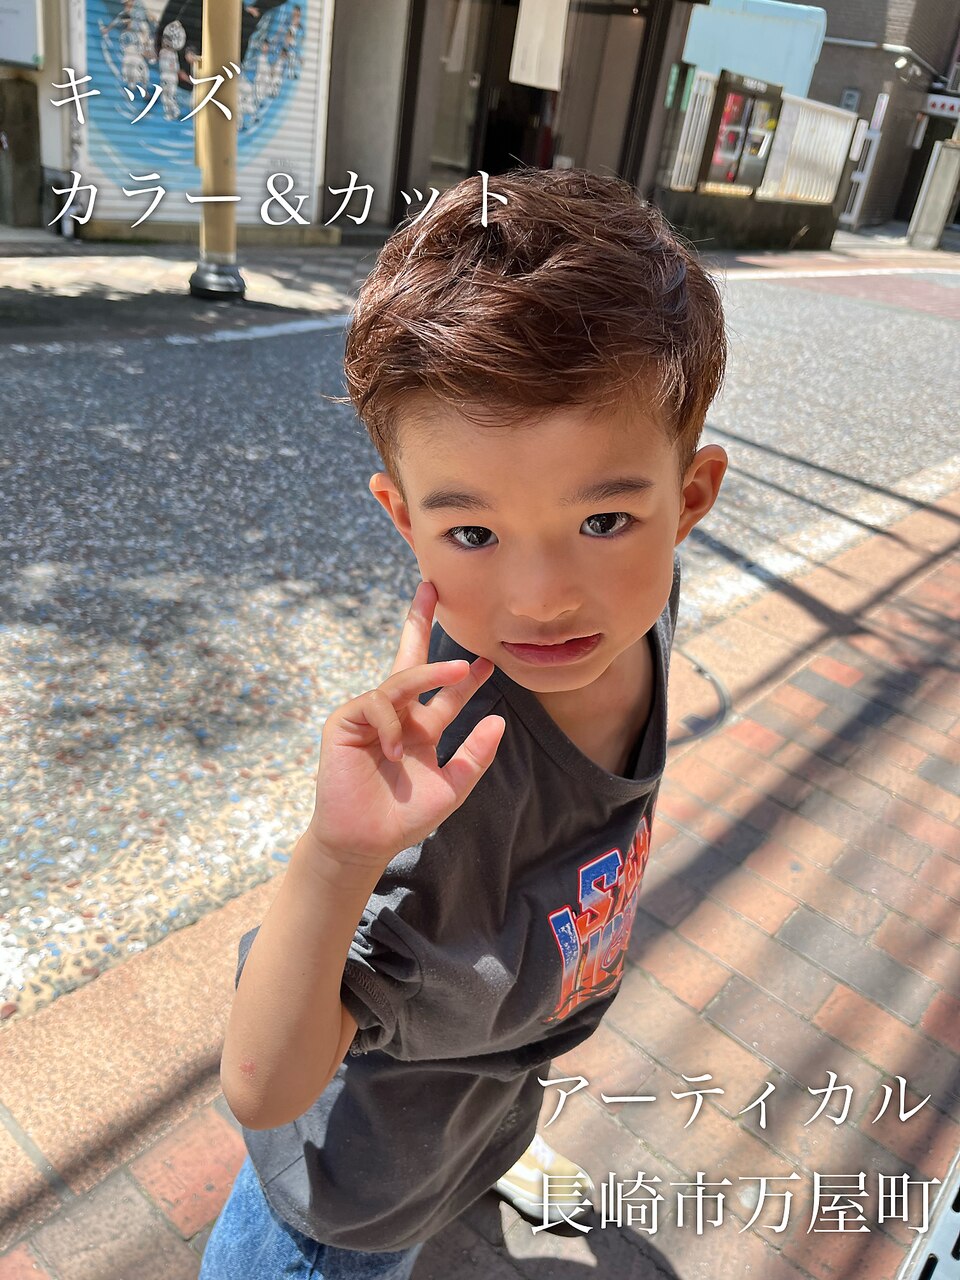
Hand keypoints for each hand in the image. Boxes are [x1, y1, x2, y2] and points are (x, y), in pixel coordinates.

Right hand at [304, 582, 504, 877]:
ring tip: (463, 670)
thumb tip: (499, 719)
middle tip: (432, 589)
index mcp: (420, 728)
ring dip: (432, 672)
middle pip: (408, 660)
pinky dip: (391, 723)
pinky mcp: (346, 721)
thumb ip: (475, 755)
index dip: (465, 675)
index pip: (445, 692)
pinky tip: (395, 751)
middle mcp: (397, 716)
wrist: (366, 842)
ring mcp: (370, 716)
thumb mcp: (452, 786)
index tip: (488, 661)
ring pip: (400, 680)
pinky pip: (376, 704)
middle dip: (418, 623)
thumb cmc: (404, 817)